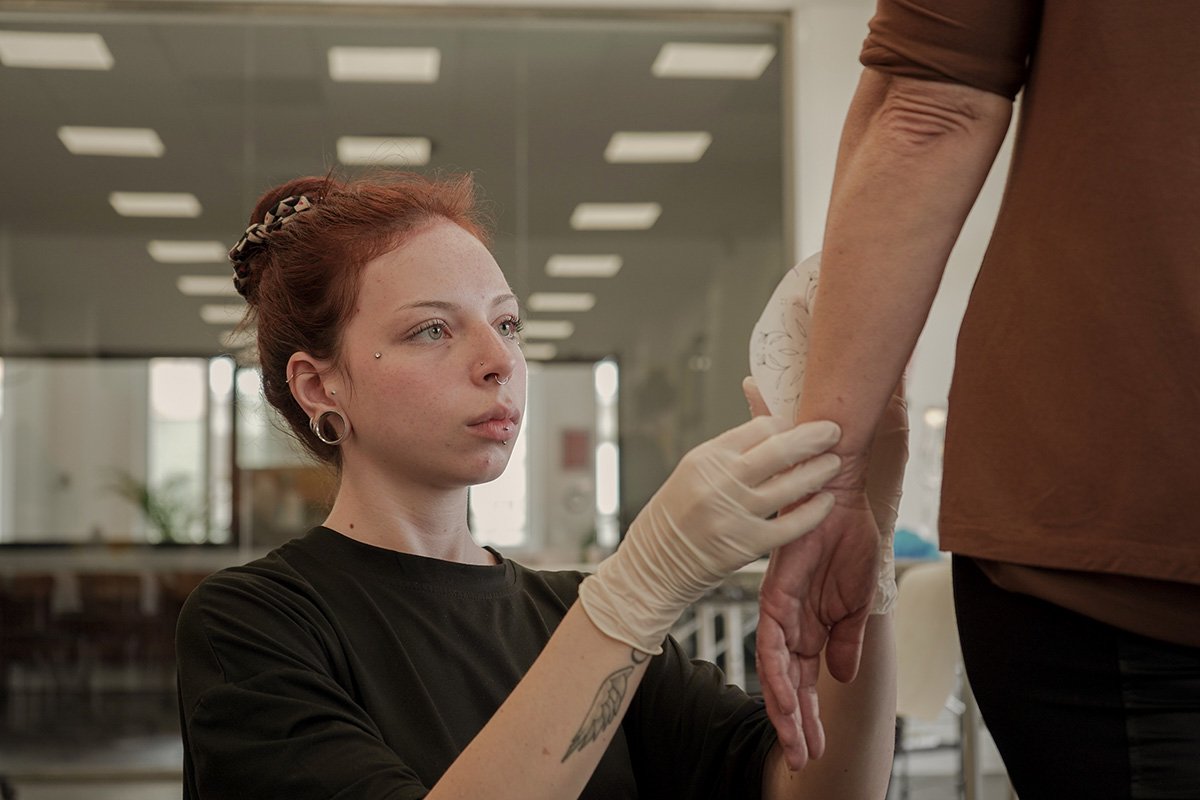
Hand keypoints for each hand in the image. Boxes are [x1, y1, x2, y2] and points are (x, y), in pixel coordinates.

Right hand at [579, 415, 842, 654]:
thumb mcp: (692, 472)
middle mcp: (719, 482)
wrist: (653, 564)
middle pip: (779, 450)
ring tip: (835, 463)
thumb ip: (729, 453)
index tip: (800, 423)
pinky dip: (813, 512)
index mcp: (705, 458)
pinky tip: (825, 501)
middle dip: (812, 437)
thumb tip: (769, 429)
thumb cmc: (674, 516)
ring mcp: (733, 514)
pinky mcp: (745, 545)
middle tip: (833, 431)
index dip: (786, 424)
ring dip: (819, 471)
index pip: (758, 428)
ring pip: (790, 485)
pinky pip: (790, 525)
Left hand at [756, 497, 878, 769]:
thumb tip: (842, 678)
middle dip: (795, 726)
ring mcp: (779, 611)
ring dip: (785, 709)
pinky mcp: (774, 594)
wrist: (843, 498)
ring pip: (775, 671)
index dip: (809, 717)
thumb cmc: (850, 541)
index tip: (816, 751)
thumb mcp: (857, 603)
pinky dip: (778, 672)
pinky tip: (786, 700)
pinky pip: (772, 640)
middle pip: (787, 686)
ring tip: (797, 744)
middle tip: (802, 761)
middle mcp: (790, 625)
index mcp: (810, 628)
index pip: (804, 682)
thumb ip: (847, 641)